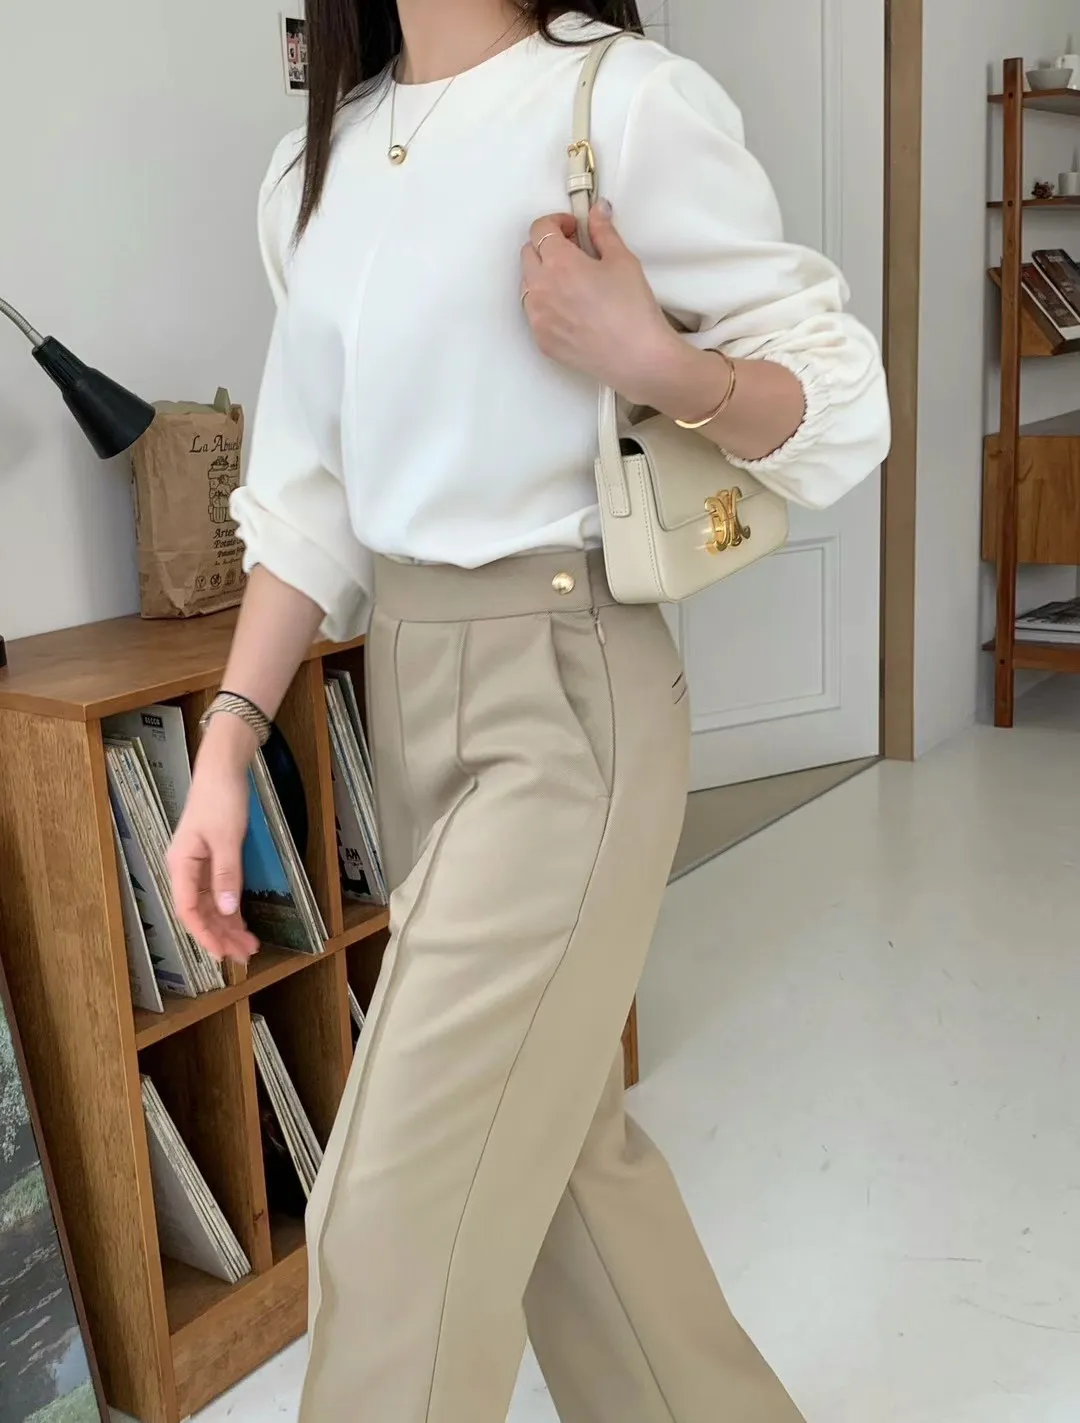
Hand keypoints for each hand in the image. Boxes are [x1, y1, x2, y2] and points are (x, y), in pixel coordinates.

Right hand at [167, 720, 258, 964]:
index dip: (205, 934)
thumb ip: (226, 875)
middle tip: (245, 956)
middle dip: (221, 935)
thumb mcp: (226, 837)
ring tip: (248, 946)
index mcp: (181, 864)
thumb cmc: (220, 798)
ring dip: (228, 926)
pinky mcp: (212, 859)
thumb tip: (226, 911)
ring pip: (211, 905)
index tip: (223, 953)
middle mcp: (185, 869)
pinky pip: (219, 891)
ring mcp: (198, 865)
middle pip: (201, 912)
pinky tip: (242, 924)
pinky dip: (231, 908)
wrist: (223, 768)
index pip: (188, 910)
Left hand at [520, 203, 680, 405]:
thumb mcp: (623, 261)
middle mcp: (540, 289)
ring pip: (527, 284)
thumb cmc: (633, 310)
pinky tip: (571, 308)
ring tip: (572, 282)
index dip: (556, 223)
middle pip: (528, 254)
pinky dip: (546, 303)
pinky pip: (534, 313)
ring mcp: (537, 317)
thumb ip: (603, 232)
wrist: (637, 358)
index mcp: (559, 263)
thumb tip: (597, 212)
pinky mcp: (541, 340)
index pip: (540, 229)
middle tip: (573, 252)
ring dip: (543, 275)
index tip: (572, 228)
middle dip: (547, 246)